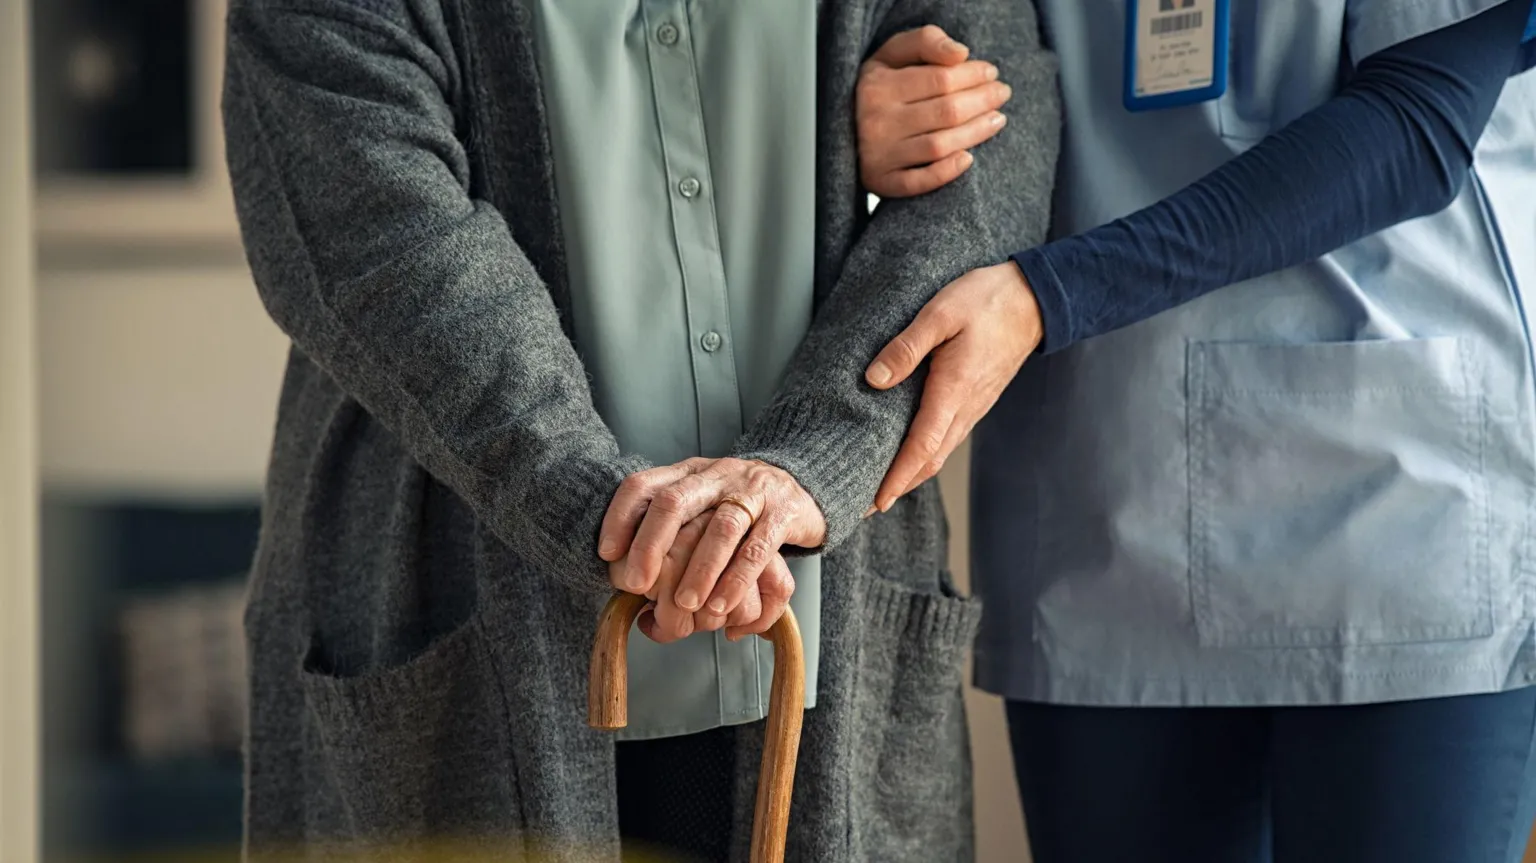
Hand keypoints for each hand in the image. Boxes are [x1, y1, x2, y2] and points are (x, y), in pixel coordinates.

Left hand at [599, 458, 821, 631]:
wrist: (804, 486)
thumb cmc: (739, 506)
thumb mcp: (701, 504)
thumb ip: (669, 532)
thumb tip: (627, 581)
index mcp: (688, 473)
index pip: (644, 485)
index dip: (620, 517)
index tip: (607, 553)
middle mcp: (716, 476)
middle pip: (675, 502)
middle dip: (651, 545)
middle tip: (636, 584)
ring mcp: (752, 491)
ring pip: (721, 527)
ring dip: (699, 570)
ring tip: (685, 605)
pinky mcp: (783, 513)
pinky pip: (758, 548)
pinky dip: (737, 579)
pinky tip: (722, 605)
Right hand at [857, 25, 1012, 197]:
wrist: (843, 128)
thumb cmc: (878, 87)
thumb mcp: (893, 54)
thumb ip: (926, 41)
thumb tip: (961, 54)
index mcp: (878, 85)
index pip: (940, 78)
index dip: (973, 75)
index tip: (991, 72)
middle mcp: (876, 121)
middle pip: (946, 111)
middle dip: (982, 100)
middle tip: (1002, 94)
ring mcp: (878, 155)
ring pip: (939, 145)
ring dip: (976, 132)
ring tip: (997, 119)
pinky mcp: (881, 182)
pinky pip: (919, 182)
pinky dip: (946, 172)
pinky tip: (968, 159)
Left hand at [865, 262, 1042, 510]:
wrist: (1033, 299)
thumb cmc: (987, 301)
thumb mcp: (940, 314)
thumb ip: (906, 347)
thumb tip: (875, 379)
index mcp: (953, 390)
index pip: (922, 447)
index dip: (897, 478)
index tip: (875, 502)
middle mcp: (965, 408)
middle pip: (929, 461)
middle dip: (898, 487)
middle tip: (865, 506)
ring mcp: (973, 407)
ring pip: (939, 452)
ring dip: (911, 474)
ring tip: (882, 487)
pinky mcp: (975, 400)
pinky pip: (947, 438)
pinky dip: (925, 455)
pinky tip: (909, 454)